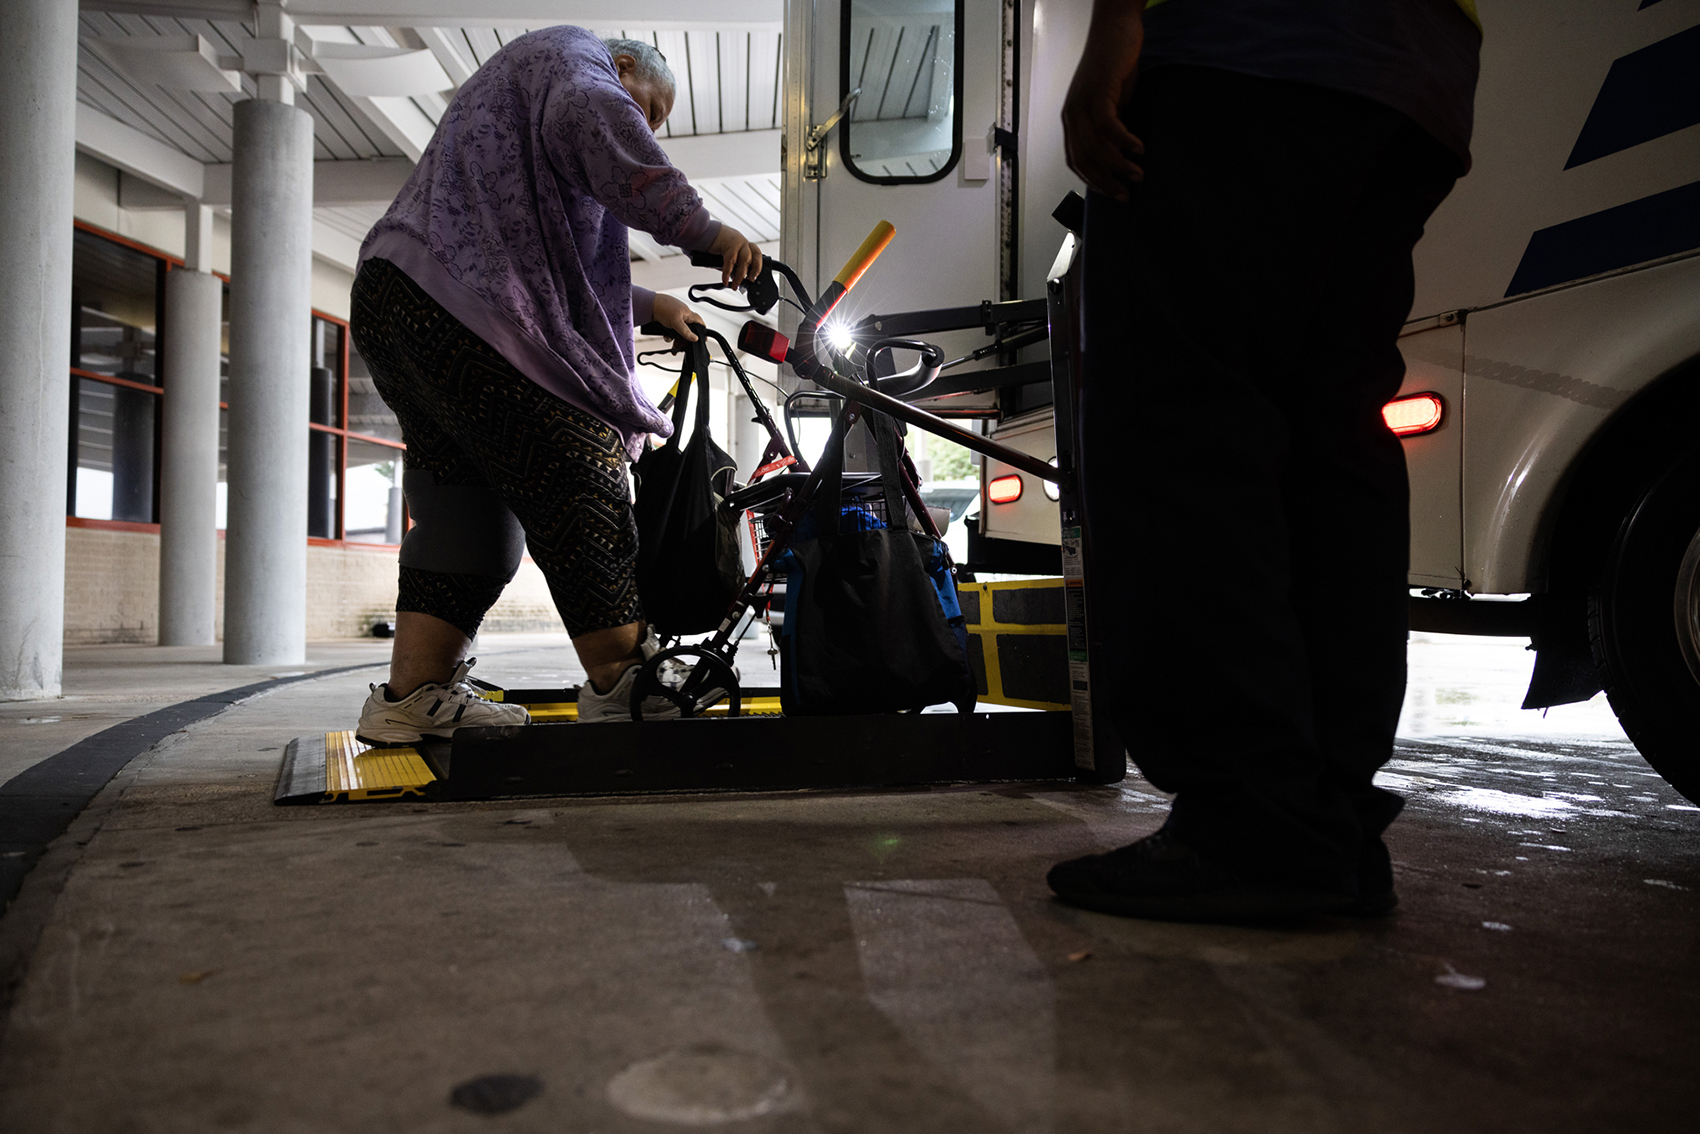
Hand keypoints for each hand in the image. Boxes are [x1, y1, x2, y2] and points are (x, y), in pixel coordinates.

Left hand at [651, 292, 703, 342]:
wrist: (648, 305)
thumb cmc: (664, 307)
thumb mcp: (676, 321)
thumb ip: (686, 331)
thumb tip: (695, 339)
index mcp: (688, 314)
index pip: (699, 324)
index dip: (702, 332)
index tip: (702, 341)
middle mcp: (683, 317)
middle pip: (689, 332)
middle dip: (685, 340)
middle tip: (682, 347)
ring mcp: (675, 320)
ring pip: (679, 334)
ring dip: (676, 340)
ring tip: (673, 346)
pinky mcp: (667, 323)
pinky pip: (671, 333)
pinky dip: (669, 336)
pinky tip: (666, 338)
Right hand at [707, 224, 763, 289]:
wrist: (703, 233)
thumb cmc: (714, 245)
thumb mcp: (727, 256)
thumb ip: (733, 266)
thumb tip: (736, 278)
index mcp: (745, 244)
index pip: (757, 255)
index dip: (757, 267)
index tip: (753, 277)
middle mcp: (743, 242)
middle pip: (753, 258)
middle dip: (752, 272)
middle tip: (748, 281)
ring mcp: (738, 241)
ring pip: (744, 261)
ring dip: (740, 275)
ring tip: (735, 285)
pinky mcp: (730, 243)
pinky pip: (731, 261)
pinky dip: (727, 273)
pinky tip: (725, 280)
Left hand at [1061, 1, 1146, 200]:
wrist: (1114, 30)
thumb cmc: (1114, 65)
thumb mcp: (1110, 102)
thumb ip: (1110, 126)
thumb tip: (1120, 152)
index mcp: (1072, 119)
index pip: (1075, 160)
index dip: (1091, 180)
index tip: (1110, 193)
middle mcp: (1072, 114)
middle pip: (1084, 159)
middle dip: (1105, 182)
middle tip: (1125, 194)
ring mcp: (1082, 104)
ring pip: (1096, 147)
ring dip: (1118, 166)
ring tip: (1137, 174)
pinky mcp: (1097, 93)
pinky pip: (1108, 126)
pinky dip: (1124, 141)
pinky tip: (1138, 149)